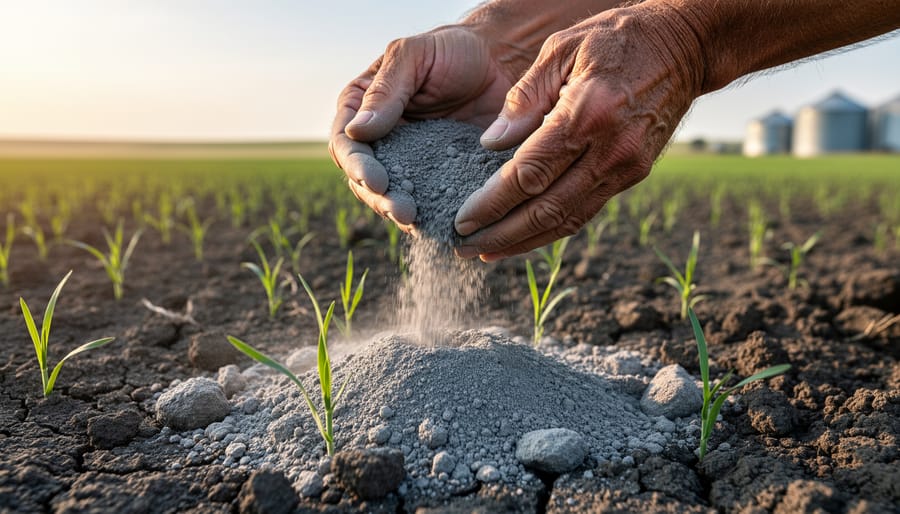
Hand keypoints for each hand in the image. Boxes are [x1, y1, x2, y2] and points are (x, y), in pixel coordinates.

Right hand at [329, 24, 527, 232]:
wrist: (498, 62)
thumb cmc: (450, 50)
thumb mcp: (414, 56)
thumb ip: (386, 90)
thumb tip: (358, 130)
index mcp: (361, 108)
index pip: (346, 143)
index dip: (357, 165)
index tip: (376, 180)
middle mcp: (379, 140)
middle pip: (364, 179)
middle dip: (379, 198)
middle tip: (401, 210)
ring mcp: (408, 163)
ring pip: (392, 196)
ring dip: (399, 212)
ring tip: (416, 221)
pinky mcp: (438, 178)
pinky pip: (429, 202)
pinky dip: (432, 215)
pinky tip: (442, 224)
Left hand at [453, 3, 704, 260]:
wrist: (685, 46)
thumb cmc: (616, 38)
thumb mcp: (563, 48)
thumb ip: (524, 97)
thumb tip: (490, 142)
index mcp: (586, 113)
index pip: (529, 173)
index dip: (492, 202)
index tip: (462, 218)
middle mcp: (609, 149)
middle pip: (546, 209)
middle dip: (501, 234)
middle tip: (464, 246)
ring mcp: (626, 166)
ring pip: (568, 220)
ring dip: (525, 242)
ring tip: (487, 252)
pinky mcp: (634, 174)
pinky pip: (586, 211)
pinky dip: (553, 229)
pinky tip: (524, 236)